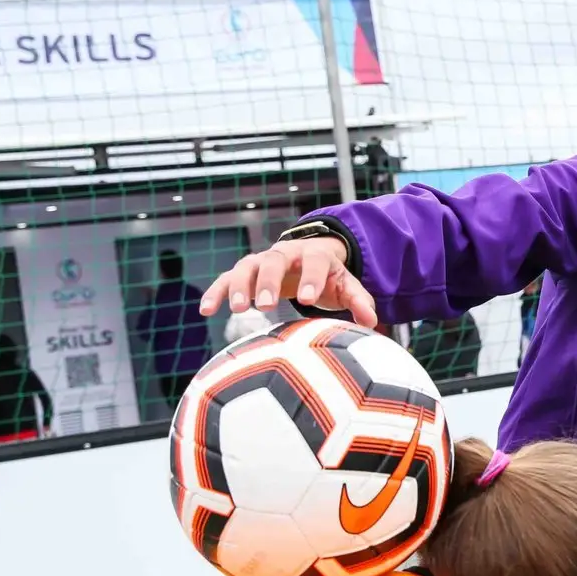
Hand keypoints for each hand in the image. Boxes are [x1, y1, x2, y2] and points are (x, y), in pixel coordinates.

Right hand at [201, 238, 377, 327]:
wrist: (308, 258)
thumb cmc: (328, 276)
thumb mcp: (346, 284)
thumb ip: (359, 300)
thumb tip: (371, 321)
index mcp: (314, 255)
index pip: (314, 262)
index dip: (311, 279)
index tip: (307, 300)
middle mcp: (285, 254)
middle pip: (275, 261)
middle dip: (270, 282)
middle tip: (267, 305)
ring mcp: (262, 261)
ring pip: (246, 267)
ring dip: (239, 286)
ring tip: (236, 309)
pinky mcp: (245, 273)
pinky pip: (226, 280)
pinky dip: (216, 292)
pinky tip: (205, 310)